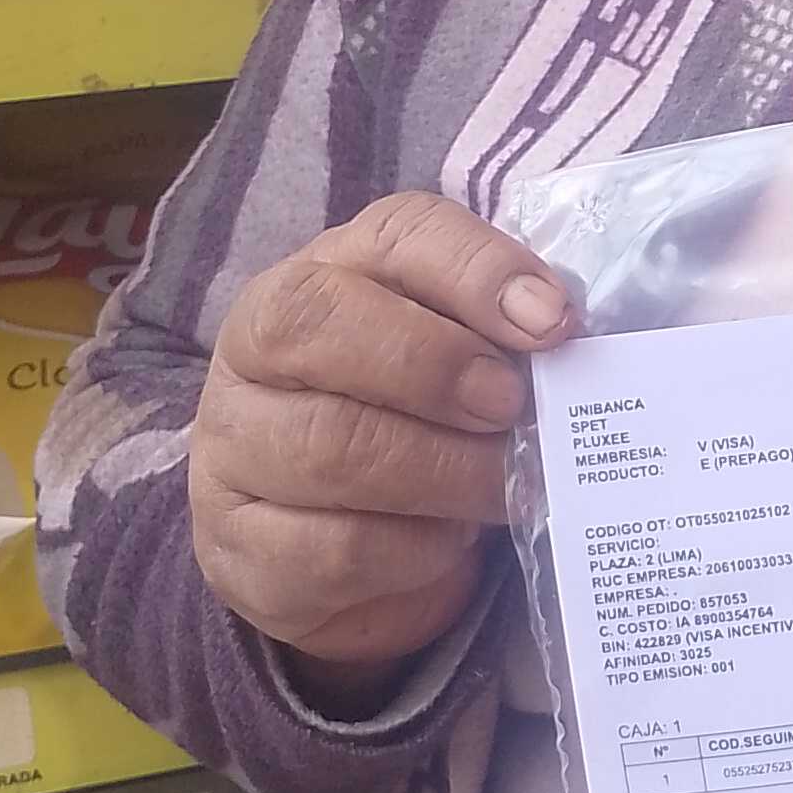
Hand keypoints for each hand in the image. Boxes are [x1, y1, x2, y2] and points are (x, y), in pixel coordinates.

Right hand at [190, 192, 572, 693]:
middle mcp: (256, 352)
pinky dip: (415, 551)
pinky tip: (449, 543)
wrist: (347, 555)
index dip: (476, 271)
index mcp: (323, 277)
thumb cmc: (423, 433)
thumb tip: (561, 332)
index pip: (393, 237)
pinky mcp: (241, 551)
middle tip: (511, 409)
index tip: (552, 323)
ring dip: (444, 471)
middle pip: (321, 324)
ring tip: (502, 486)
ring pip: (330, 445)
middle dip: (438, 367)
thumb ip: (504, 337)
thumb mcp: (466, 365)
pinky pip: (335, 549)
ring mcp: (232, 452)